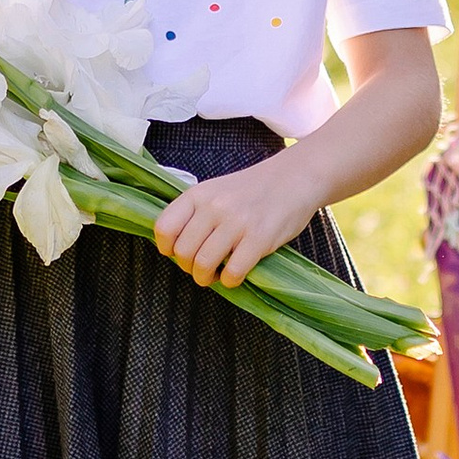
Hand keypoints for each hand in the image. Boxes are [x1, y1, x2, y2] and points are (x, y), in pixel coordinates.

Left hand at [153, 153, 319, 288]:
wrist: (293, 178)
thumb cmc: (253, 189)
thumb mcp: (216, 190)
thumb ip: (195, 213)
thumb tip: (175, 246)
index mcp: (199, 194)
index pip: (164, 227)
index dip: (167, 248)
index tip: (177, 253)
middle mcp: (214, 207)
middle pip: (183, 252)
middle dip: (189, 268)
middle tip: (202, 266)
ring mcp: (237, 222)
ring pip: (203, 265)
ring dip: (207, 278)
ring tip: (217, 274)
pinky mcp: (259, 239)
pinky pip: (233, 273)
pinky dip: (231, 280)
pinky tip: (236, 272)